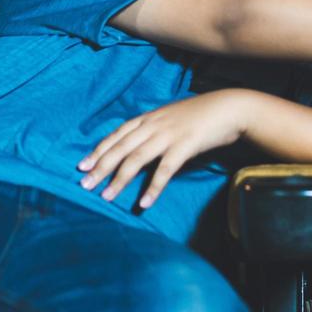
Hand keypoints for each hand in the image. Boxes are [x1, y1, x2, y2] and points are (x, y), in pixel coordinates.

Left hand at [77, 90, 256, 208]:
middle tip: (84, 185)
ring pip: (137, 159)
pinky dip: (153, 187)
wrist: (230, 108)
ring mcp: (169, 134)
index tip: (82, 165)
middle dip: (101, 167)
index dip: (99, 150)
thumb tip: (139, 146)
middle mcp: (155, 125)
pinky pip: (165, 169)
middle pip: (121, 148)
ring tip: (106, 197)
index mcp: (150, 118)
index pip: (117, 135)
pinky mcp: (185, 145)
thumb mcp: (173, 118)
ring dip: (119, 179)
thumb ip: (155, 129)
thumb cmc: (202, 115)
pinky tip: (144, 202)